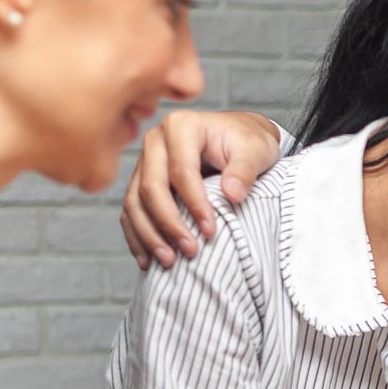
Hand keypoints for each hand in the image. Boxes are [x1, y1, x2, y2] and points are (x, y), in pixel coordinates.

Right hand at [120, 110, 282, 268]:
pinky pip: (131, 211)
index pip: (181, 171)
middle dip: (169, 224)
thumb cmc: (248, 142)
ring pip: (135, 202)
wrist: (238, 138)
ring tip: (169, 262)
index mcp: (181, 127)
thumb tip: (233, 195)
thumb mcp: (256, 150)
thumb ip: (245, 170)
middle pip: (152, 188)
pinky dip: (138, 237)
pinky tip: (148, 260)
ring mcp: (144, 162)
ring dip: (150, 235)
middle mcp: (155, 141)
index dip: (195, 204)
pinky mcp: (141, 181)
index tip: (211, 232)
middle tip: (190, 252)